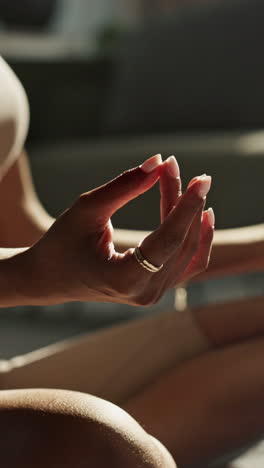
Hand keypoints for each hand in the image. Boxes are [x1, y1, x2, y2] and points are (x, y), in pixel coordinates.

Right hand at [23, 155, 213, 305]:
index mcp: (124, 279)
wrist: (50, 277)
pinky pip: (188, 263)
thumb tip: (158, 161)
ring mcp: (153, 294)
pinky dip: (197, 239)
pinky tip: (203, 213)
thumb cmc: (62, 243)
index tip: (200, 179)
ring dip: (189, 216)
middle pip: (179, 242)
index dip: (186, 207)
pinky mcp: (156, 287)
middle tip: (176, 167)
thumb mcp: (88, 210)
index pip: (168, 240)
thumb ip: (125, 186)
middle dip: (183, 202)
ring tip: (189, 184)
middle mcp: (145, 293)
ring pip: (187, 251)